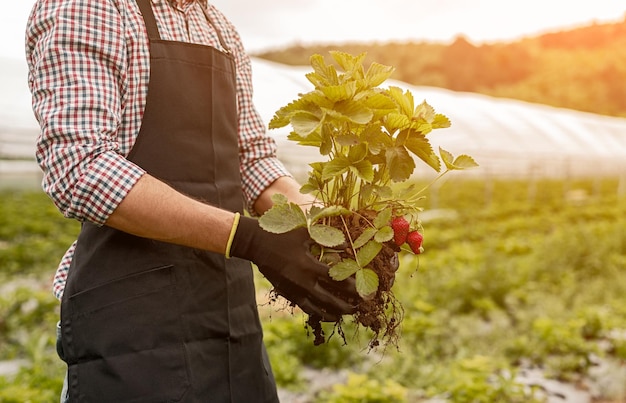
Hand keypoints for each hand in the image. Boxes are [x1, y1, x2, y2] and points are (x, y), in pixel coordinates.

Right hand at [229, 216, 358, 320]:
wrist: (256, 244)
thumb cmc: (282, 234)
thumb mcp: (305, 233)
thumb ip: (326, 239)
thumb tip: (347, 245)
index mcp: (308, 266)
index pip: (335, 280)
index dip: (351, 287)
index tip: (362, 291)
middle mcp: (302, 282)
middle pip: (329, 300)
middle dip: (345, 306)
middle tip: (358, 309)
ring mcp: (293, 290)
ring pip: (315, 308)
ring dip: (331, 314)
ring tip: (342, 316)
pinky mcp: (286, 292)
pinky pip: (304, 307)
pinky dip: (316, 313)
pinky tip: (324, 315)